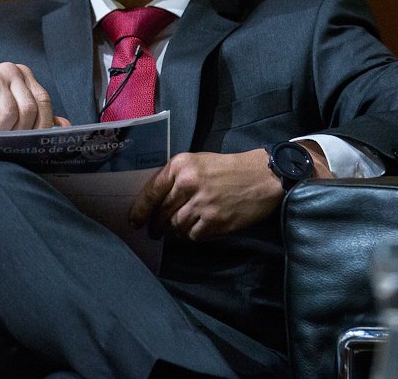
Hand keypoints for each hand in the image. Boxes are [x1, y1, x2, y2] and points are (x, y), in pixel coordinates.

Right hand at [0, 62, 69, 145]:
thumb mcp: (10, 119)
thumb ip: (37, 120)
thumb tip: (65, 126)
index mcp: (26, 77)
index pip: (45, 105)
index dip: (38, 129)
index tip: (25, 142)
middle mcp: (12, 70)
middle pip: (29, 113)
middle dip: (14, 133)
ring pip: (9, 117)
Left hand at [129, 150, 284, 241]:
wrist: (262, 176)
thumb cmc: (228, 169)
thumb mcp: (198, 162)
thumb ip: (175, 178)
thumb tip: (154, 201)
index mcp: (181, 166)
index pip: (151, 192)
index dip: (140, 210)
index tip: (134, 221)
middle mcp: (188, 183)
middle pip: (161, 212)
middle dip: (156, 225)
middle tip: (154, 231)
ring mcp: (202, 203)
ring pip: (176, 226)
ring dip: (177, 229)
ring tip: (184, 225)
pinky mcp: (215, 221)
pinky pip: (193, 235)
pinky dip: (194, 235)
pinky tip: (201, 227)